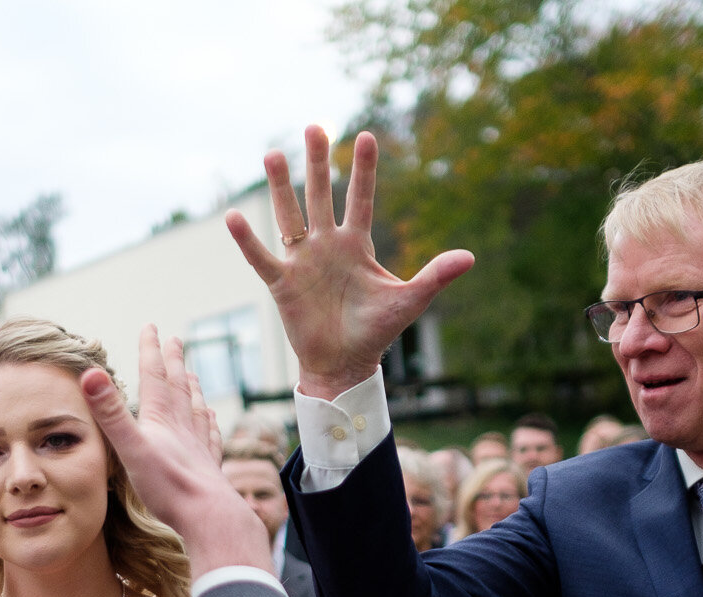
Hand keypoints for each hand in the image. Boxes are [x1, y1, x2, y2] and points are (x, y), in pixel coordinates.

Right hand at [83, 326, 268, 576]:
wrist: (208, 515)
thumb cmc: (168, 486)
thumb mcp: (130, 447)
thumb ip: (110, 413)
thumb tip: (90, 374)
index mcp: (162, 420)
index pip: (155, 377)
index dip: (151, 351)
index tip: (151, 327)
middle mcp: (183, 428)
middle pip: (179, 388)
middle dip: (174, 363)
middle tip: (175, 341)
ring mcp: (198, 447)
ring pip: (197, 410)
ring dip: (193, 390)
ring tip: (194, 376)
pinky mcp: (208, 468)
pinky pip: (210, 439)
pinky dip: (210, 425)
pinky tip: (213, 422)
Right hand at [226, 127, 473, 399]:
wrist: (344, 364)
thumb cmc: (375, 332)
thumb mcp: (408, 301)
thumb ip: (435, 276)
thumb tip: (470, 257)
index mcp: (357, 245)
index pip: (360, 199)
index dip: (364, 169)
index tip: (367, 136)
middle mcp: (327, 246)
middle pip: (320, 195)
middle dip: (318, 163)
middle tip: (315, 126)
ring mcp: (302, 262)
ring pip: (288, 216)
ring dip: (280, 187)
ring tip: (273, 154)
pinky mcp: (283, 284)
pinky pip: (261, 257)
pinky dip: (247, 240)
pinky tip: (232, 217)